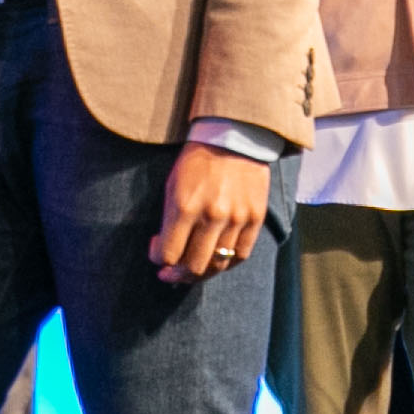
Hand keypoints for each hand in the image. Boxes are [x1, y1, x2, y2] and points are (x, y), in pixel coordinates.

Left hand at [150, 142, 269, 285]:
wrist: (234, 139)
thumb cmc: (197, 162)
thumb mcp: (172, 186)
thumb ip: (169, 220)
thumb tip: (165, 251)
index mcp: (185, 206)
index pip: (168, 254)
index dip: (159, 260)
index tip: (157, 254)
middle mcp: (211, 216)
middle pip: (193, 266)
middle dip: (177, 275)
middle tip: (171, 274)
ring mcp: (236, 219)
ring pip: (218, 265)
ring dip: (201, 272)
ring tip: (192, 270)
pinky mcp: (256, 219)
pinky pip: (241, 255)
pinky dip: (227, 263)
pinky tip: (216, 260)